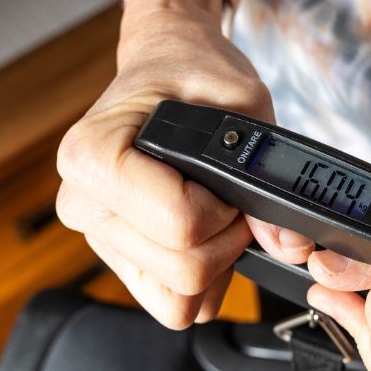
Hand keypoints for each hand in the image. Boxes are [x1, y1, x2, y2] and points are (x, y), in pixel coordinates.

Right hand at [56, 0, 314, 328]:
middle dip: (228, 238)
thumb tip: (288, 242)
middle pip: (183, 270)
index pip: (180, 224)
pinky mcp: (119, 261)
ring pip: (179, 298)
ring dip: (218, 260)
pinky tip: (206, 232)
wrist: (165, 65)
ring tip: (216, 206)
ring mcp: (97, 236)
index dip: (226, 209)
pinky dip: (204, 280)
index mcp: (92, 155)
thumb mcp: (245, 103)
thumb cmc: (193, 74)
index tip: (227, 177)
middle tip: (231, 194)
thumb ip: (271, 173)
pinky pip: (173, 306)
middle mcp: (81, 201)